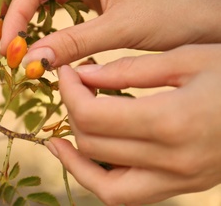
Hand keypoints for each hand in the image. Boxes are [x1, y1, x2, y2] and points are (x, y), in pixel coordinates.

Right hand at [0, 0, 220, 66]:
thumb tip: (31, 59)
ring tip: (0, 39)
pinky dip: (39, 23)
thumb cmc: (174, 15)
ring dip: (19, 15)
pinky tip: (30, 37)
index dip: (14, 16)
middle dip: (6, 9)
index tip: (5, 48)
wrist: (208, 17)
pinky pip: (57, 7)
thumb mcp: (121, 29)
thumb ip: (74, 43)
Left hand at [45, 44, 220, 204]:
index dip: (69, 91)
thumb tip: (83, 75)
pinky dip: (97, 176)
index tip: (66, 71)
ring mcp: (178, 181)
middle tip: (74, 88)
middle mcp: (173, 160)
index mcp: (173, 121)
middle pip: (92, 144)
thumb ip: (130, 70)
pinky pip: (125, 195)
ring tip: (63, 130)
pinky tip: (87, 154)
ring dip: (77, 153)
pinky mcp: (181, 187)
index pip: (92, 115)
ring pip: (102, 181)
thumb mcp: (187, 58)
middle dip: (72, 112)